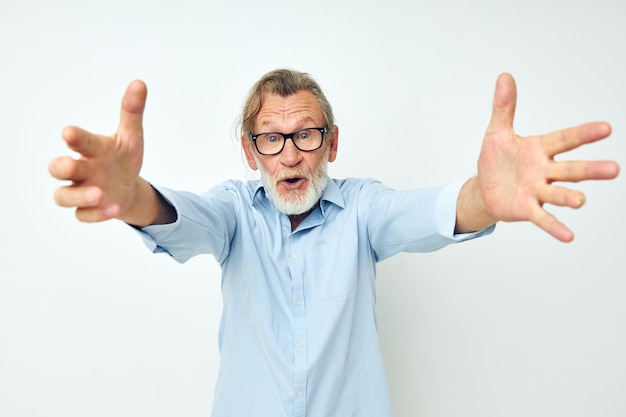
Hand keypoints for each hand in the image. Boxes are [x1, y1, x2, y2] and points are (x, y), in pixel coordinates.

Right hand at [49, 80, 146, 221]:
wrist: (127, 186)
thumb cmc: (122, 158)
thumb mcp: (131, 136)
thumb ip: (132, 112)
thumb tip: (140, 83)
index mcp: (91, 149)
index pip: (79, 141)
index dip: (74, 137)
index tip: (68, 132)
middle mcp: (80, 169)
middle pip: (59, 168)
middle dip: (62, 166)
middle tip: (68, 164)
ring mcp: (81, 191)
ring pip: (64, 196)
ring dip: (79, 195)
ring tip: (99, 193)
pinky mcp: (88, 210)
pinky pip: (84, 215)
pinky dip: (96, 213)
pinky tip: (113, 207)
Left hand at [477, 73, 619, 241]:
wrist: (484, 189)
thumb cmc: (496, 160)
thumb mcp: (497, 132)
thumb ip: (503, 107)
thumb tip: (504, 77)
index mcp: (540, 149)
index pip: (565, 139)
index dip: (584, 134)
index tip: (606, 128)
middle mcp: (544, 170)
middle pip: (570, 169)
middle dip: (590, 169)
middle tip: (615, 169)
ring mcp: (537, 191)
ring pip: (558, 193)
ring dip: (571, 197)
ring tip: (582, 201)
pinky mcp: (527, 209)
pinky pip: (543, 218)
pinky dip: (555, 227)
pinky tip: (569, 236)